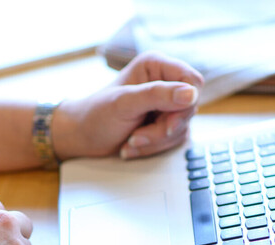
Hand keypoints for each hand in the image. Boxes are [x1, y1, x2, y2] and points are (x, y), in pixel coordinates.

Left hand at [52, 51, 203, 159]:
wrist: (82, 137)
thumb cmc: (95, 115)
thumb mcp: (124, 103)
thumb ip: (157, 95)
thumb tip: (190, 94)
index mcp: (156, 66)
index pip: (192, 81)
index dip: (186, 103)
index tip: (167, 122)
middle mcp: (165, 83)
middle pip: (188, 109)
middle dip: (163, 129)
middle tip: (137, 136)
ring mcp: (167, 106)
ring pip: (182, 128)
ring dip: (155, 141)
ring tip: (130, 140)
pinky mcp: (166, 125)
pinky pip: (175, 140)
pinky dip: (153, 148)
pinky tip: (132, 145)